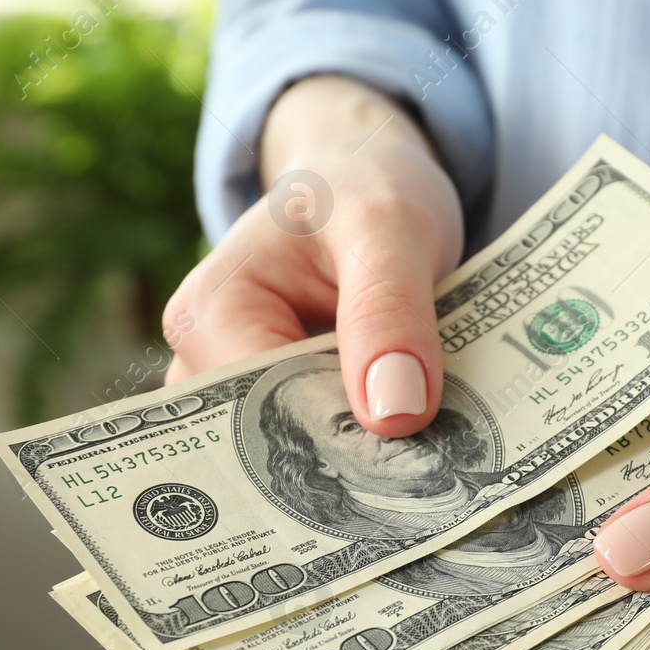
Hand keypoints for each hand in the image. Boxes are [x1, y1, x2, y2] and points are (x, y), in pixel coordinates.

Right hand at [162, 75, 461, 436]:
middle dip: (357, 455)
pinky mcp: (285, 406)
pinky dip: (376, 443)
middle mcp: (207, 363)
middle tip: (442, 470)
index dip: (341, 438)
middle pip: (279, 443)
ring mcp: (242, 391)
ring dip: (372, 457)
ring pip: (306, 453)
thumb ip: (389, 310)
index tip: (418, 458)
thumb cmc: (364, 187)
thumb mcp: (388, 226)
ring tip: (440, 458)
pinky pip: (327, 442)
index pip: (265, 412)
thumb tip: (394, 416)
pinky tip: (427, 445)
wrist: (368, 179)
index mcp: (210, 315)